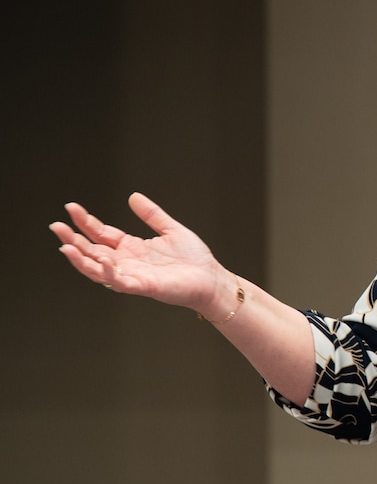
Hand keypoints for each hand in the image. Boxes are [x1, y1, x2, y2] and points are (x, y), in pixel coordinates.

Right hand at [50, 192, 226, 312]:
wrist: (212, 279)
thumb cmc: (194, 259)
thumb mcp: (171, 229)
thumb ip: (152, 215)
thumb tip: (133, 196)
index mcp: (131, 247)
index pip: (101, 233)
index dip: (85, 222)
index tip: (71, 207)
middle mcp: (127, 262)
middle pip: (92, 250)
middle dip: (73, 239)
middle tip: (56, 225)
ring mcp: (133, 275)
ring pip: (98, 269)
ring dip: (80, 259)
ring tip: (65, 245)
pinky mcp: (143, 286)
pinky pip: (120, 281)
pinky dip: (109, 272)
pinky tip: (101, 260)